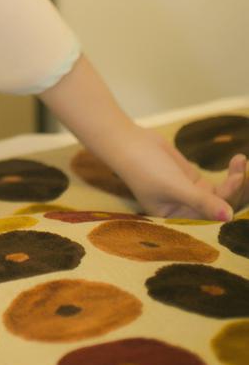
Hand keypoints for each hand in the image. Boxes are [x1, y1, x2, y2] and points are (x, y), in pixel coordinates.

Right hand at [107, 127, 247, 222]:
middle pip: (221, 211)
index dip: (227, 206)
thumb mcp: (174, 185)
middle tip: (243, 172)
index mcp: (178, 223)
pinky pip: (220, 185)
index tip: (238, 181)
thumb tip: (230, 217)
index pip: (211, 222)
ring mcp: (193, 198)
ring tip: (240, 161)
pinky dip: (230, 174)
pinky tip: (237, 160)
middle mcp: (187, 214)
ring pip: (224, 198)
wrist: (128, 141)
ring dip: (236, 181)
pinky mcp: (195, 183)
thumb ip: (202, 201)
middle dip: (235, 193)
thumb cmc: (144, 167)